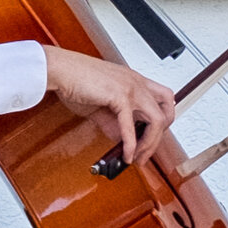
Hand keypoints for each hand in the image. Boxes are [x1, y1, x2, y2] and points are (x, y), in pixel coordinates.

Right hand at [41, 39, 178, 156]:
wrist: (60, 69)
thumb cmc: (75, 81)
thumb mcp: (101, 104)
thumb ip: (113, 121)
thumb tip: (121, 139)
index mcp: (135, 80)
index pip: (164, 100)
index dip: (163, 121)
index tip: (152, 138)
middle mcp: (137, 82)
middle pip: (166, 111)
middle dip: (159, 137)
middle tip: (147, 153)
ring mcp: (131, 88)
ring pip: (157, 120)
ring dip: (150, 143)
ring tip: (138, 157)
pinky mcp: (119, 96)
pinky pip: (131, 126)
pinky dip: (130, 144)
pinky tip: (126, 154)